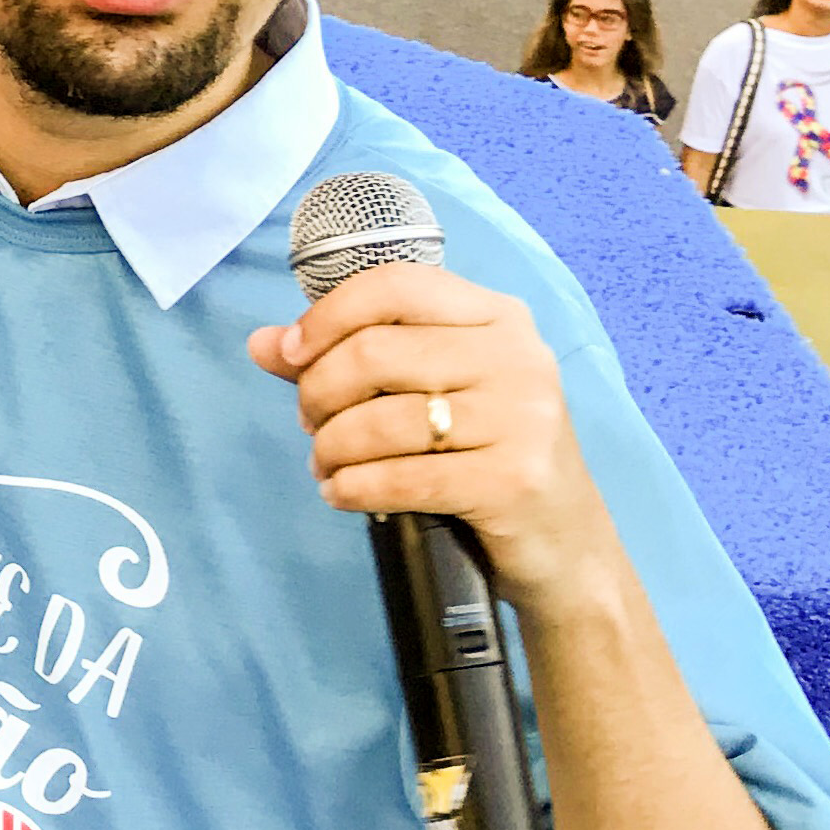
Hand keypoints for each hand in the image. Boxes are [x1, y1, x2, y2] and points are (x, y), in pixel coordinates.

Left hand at [247, 264, 620, 610]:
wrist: (565, 543)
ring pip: (382, 419)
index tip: (292, 354)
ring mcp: (524, 418)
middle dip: (319, 393)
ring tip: (326, 464)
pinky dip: (356, 487)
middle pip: (375, 351)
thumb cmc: (485, 455)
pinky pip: (404, 477)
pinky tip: (342, 493)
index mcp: (496, 317)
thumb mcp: (428, 393)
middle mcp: (517, 356)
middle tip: (311, 425)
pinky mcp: (516, 480)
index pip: (394, 285)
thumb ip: (345, 360)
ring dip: (331, 447)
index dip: (327, 317)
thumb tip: (263, 344)